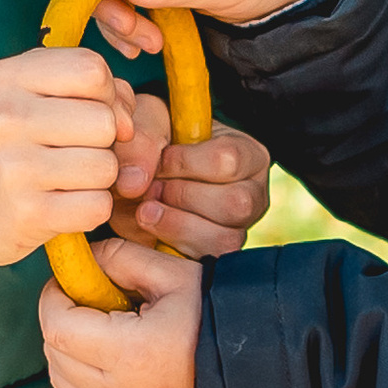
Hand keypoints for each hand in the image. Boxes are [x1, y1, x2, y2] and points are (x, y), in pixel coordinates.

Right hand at [0, 48, 122, 266]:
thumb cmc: (8, 146)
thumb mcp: (33, 97)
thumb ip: (92, 90)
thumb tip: (128, 123)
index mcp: (6, 77)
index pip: (92, 70)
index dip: (106, 95)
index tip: (86, 115)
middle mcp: (5, 117)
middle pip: (105, 122)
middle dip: (103, 143)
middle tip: (70, 154)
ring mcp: (13, 167)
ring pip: (107, 167)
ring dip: (97, 180)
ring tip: (63, 180)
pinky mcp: (27, 213)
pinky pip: (97, 207)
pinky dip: (89, 210)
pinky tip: (61, 206)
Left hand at [39, 238, 203, 387]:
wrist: (254, 370)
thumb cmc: (216, 316)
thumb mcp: (174, 275)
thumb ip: (122, 257)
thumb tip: (85, 259)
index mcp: (131, 353)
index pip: (58, 326)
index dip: (52, 298)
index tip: (65, 281)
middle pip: (55, 354)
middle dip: (59, 322)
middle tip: (83, 300)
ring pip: (63, 381)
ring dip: (67, 352)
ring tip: (96, 329)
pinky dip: (83, 377)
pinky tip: (110, 356)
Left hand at [111, 87, 270, 259]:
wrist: (141, 175)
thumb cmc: (154, 141)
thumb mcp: (146, 124)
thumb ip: (141, 141)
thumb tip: (133, 183)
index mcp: (248, 155)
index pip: (228, 160)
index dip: (185, 163)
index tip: (158, 161)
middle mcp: (253, 195)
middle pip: (235, 204)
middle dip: (182, 197)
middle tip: (150, 189)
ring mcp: (238, 229)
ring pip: (224, 239)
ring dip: (175, 225)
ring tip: (146, 210)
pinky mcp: (216, 256)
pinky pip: (204, 263)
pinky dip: (171, 247)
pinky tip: (151, 231)